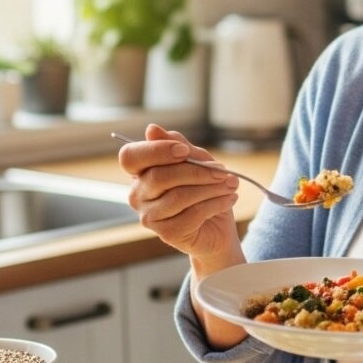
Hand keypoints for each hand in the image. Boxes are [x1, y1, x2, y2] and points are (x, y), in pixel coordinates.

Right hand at [117, 123, 241, 258]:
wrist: (217, 227)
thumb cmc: (203, 188)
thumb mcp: (196, 160)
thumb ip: (178, 145)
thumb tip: (151, 129)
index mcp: (139, 171)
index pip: (130, 156)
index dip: (156, 151)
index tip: (185, 151)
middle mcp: (138, 194)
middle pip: (159, 176)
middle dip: (196, 171)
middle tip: (223, 171)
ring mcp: (149, 216)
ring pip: (179, 196)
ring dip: (212, 187)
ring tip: (231, 184)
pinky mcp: (167, 233)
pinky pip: (193, 214)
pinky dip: (216, 203)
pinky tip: (229, 199)